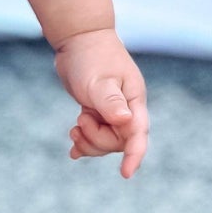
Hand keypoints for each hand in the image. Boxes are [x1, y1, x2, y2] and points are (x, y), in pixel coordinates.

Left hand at [52, 27, 148, 178]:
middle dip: (97, 140)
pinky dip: (84, 142)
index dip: (134, 155)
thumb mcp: (98, 80)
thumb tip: (124, 121)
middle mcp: (127, 109)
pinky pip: (94, 134)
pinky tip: (73, 151)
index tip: (125, 174)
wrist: (79, 38)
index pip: (138, 135)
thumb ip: (110, 101)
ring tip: (74, 129)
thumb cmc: (90, 56)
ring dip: (89, 141)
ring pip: (105, 141)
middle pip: (118, 142)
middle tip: (80, 122)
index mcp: (133, 101)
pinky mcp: (98, 110)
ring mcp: (112, 111)